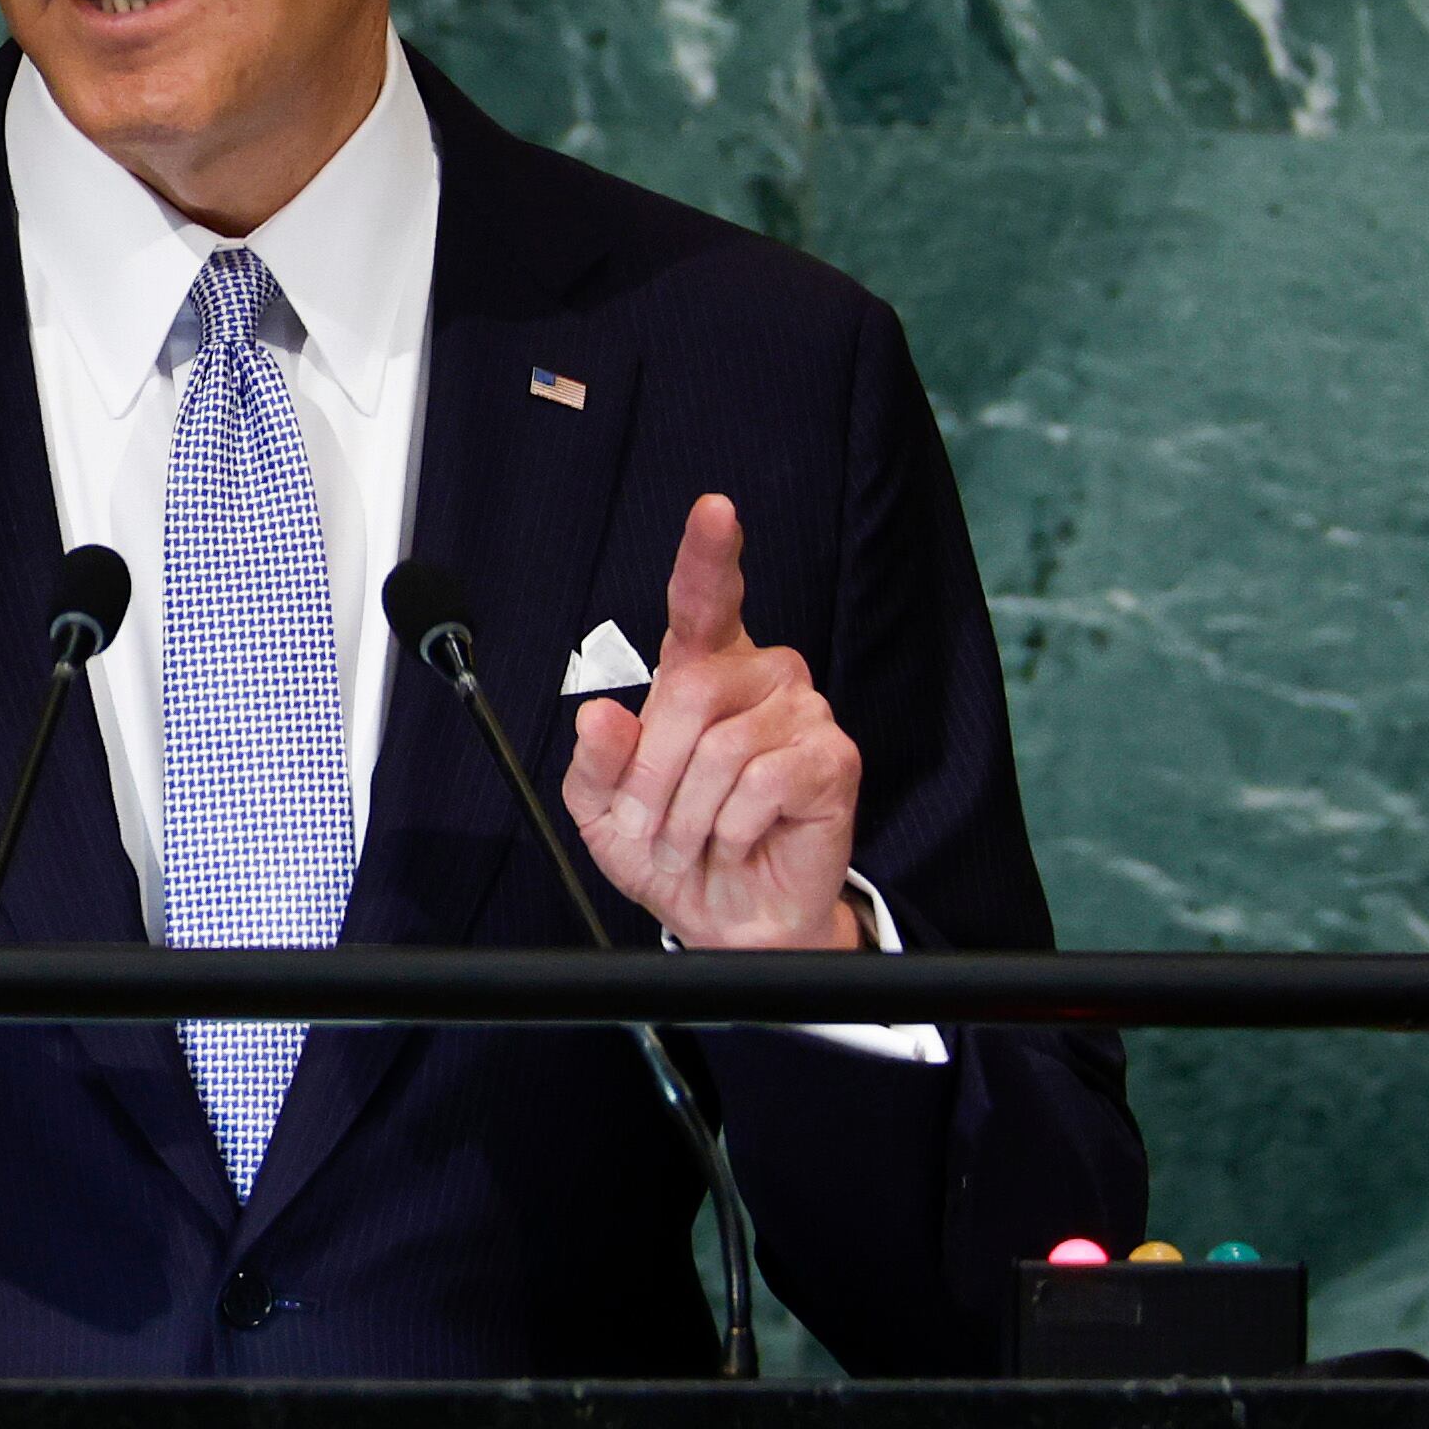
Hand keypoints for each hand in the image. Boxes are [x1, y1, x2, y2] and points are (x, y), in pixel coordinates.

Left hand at [563, 494, 865, 952]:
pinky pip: (762, 782)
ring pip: (721, 748)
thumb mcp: (603, 809)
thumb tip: (602, 714)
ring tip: (693, 843)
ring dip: (688, 813)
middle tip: (650, 827)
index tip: (714, 510)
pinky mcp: (833, 761)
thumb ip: (596, 760)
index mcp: (703, 670)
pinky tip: (737, 841)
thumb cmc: (670, 849)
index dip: (709, 554)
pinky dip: (731, 827)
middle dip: (651, 774)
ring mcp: (803, 714)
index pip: (704, 598)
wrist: (723, 919)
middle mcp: (760, 677)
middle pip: (688, 690)